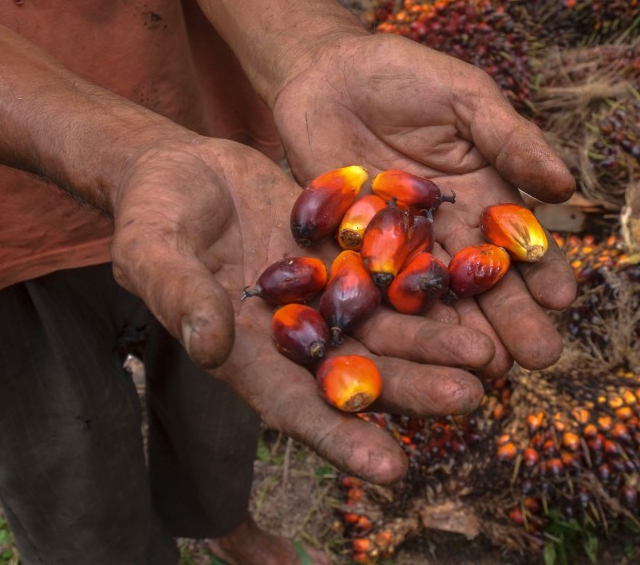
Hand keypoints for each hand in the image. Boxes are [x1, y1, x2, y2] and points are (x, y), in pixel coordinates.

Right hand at [108, 137, 491, 482]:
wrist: (181, 169)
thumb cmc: (150, 216)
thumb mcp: (151, 251)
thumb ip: (181, 296)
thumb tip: (212, 346)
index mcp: (247, 355)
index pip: (296, 409)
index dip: (342, 440)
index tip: (392, 470)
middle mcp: (295, 336)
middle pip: (360, 373)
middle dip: (413, 390)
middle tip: (468, 398)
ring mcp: (325, 295)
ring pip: (387, 328)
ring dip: (436, 343)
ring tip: (488, 354)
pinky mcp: (344, 253)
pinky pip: (392, 270)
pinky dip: (428, 283)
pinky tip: (472, 289)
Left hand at [271, 33, 577, 377]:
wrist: (324, 72)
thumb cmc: (404, 75)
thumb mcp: (465, 97)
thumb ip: (509, 139)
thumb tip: (566, 186)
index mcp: (484, 195)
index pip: (520, 241)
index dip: (543, 269)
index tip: (564, 298)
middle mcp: (447, 231)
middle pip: (483, 282)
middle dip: (512, 319)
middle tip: (539, 358)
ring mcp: (398, 247)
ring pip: (434, 299)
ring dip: (460, 334)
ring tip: (487, 369)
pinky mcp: (350, 252)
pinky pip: (372, 289)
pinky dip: (391, 319)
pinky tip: (411, 350)